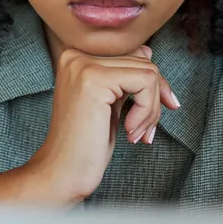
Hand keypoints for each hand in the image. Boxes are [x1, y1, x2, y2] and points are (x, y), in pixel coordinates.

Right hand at [26, 45, 179, 203]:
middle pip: (143, 62)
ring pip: (149, 72)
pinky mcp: (94, 79)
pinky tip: (130, 131)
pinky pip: (145, 82)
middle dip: (154, 100)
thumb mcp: (110, 102)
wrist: (63, 172)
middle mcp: (76, 55)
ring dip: (152, 109)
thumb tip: (147, 51)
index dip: (152, 84)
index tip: (159, 110)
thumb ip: (123, 75)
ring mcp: (83, 65)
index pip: (132, 53)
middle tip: (145, 131)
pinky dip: (147, 110)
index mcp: (76, 57)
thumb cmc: (86, 143)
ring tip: (137, 133)